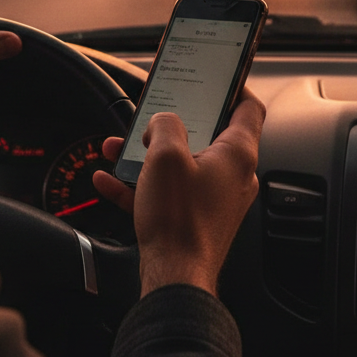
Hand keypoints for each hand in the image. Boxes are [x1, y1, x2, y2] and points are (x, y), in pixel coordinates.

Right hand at [92, 90, 264, 297]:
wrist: (175, 279)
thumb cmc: (179, 220)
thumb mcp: (165, 156)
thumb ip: (165, 125)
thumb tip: (163, 122)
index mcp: (237, 153)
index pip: (248, 107)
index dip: (232, 86)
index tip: (214, 77)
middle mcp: (233, 175)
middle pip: (207, 134)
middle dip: (171, 123)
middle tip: (152, 113)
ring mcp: (215, 199)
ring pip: (182, 164)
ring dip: (148, 154)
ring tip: (117, 149)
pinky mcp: (196, 219)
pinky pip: (168, 192)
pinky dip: (142, 184)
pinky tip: (109, 181)